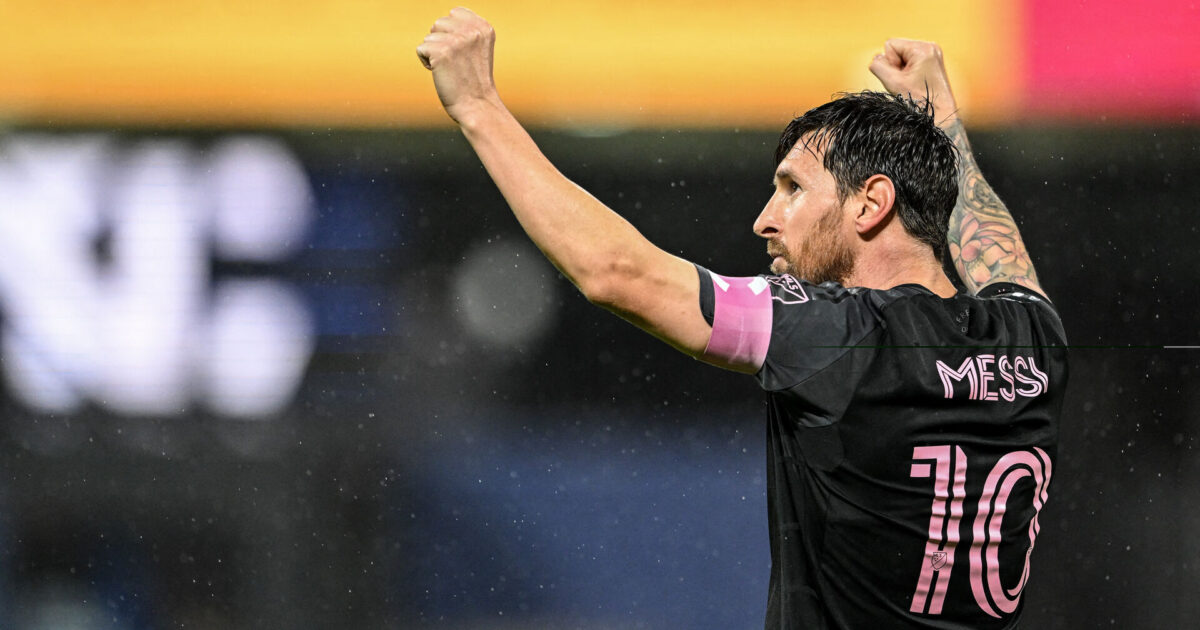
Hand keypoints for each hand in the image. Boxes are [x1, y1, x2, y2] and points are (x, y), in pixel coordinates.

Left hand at [416, 8, 501, 124]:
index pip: (455, 13)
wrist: (477, 106)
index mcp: (484, 28)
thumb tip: (440, 23)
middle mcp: (472, 31)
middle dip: (441, 42)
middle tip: (455, 63)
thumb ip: (466, 31)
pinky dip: (426, 63)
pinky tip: (441, 74)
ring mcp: (457, 41)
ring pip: (429, 37)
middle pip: (439, 23)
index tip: (462, 52)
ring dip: (434, 53)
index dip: (452, 32)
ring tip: (450, 69)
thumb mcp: (478, 49)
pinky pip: (421, 49)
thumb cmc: (474, 81)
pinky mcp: (442, 52)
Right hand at [868, 39, 958, 125]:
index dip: (890, 62)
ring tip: (912, 81)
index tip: (901, 77)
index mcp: (922, 48)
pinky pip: (912, 60)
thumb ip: (878, 66)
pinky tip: (916, 81)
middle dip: (897, 65)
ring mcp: (933, 53)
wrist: (940, 112)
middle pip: (898, 49)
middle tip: (907, 81)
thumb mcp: (892, 82)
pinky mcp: (933, 60)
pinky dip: (910, 70)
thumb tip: (876, 59)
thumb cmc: (919, 100)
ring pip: (903, 55)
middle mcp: (930, 46)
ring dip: (902, 69)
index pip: (890, 44)